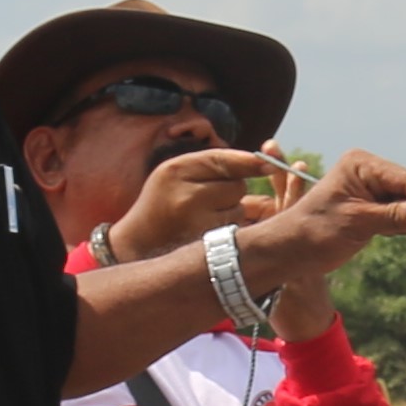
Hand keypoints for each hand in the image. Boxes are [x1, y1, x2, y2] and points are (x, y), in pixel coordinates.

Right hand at [103, 143, 281, 272]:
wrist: (136, 243)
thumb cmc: (161, 202)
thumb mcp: (176, 174)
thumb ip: (212, 164)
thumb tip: (267, 165)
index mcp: (176, 170)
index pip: (223, 160)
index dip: (250, 162)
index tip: (269, 165)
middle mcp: (187, 195)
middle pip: (236, 185)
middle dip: (232, 189)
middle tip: (209, 198)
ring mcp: (197, 223)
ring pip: (239, 208)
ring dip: (231, 210)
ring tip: (202, 216)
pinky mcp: (206, 245)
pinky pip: (234, 229)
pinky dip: (228, 229)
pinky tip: (206, 230)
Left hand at [234, 147, 405, 305]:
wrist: (292, 250)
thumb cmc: (317, 232)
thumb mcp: (359, 224)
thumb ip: (395, 217)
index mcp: (360, 164)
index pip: (405, 178)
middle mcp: (366, 169)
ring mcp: (368, 185)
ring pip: (405, 201)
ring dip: (405, 219)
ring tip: (383, 233)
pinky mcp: (370, 202)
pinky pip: (397, 210)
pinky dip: (398, 223)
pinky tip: (383, 233)